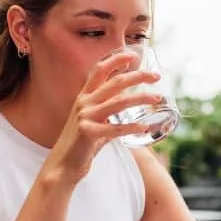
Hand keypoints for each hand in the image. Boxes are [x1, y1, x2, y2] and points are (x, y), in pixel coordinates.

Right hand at [41, 50, 160, 185]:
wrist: (62, 165)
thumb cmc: (80, 145)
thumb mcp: (92, 123)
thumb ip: (107, 116)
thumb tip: (128, 114)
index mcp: (84, 98)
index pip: (99, 70)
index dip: (115, 60)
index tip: (132, 55)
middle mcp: (84, 103)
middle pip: (115, 82)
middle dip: (138, 76)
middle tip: (156, 76)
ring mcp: (86, 117)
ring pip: (119, 102)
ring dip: (141, 98)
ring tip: (157, 98)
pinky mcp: (89, 133)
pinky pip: (116, 128)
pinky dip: (132, 127)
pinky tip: (144, 127)